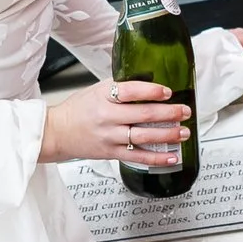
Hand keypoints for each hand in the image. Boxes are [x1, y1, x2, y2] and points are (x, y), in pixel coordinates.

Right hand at [41, 80, 193, 167]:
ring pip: (144, 136)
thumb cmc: (78, 109)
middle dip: (169, 113)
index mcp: (104, 96)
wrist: (57, 132)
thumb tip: (149, 83)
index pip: (131, 91)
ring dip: (168, 134)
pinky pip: (138, 157)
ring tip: (184, 132)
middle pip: (143, 114)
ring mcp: (110, 137)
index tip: (168, 91)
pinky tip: (172, 156)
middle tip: (185, 111)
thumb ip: (121, 87)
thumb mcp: (97, 90)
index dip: (152, 91)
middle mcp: (107, 116)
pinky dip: (157, 158)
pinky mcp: (111, 153)